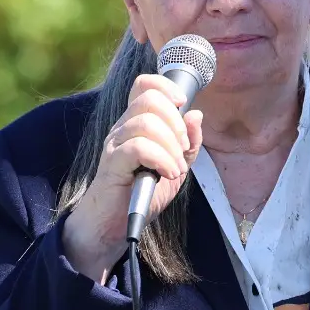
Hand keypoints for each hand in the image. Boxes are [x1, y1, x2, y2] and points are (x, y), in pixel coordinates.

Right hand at [62, 74, 203, 283]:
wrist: (116, 224)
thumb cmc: (143, 192)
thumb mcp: (176, 166)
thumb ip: (189, 143)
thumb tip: (196, 115)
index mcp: (136, 122)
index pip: (144, 84)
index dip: (166, 87)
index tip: (183, 107)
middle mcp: (123, 127)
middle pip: (149, 98)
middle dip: (176, 122)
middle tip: (182, 149)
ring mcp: (115, 144)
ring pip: (145, 122)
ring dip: (171, 146)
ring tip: (176, 169)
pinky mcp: (112, 163)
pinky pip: (138, 147)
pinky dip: (162, 159)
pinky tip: (167, 174)